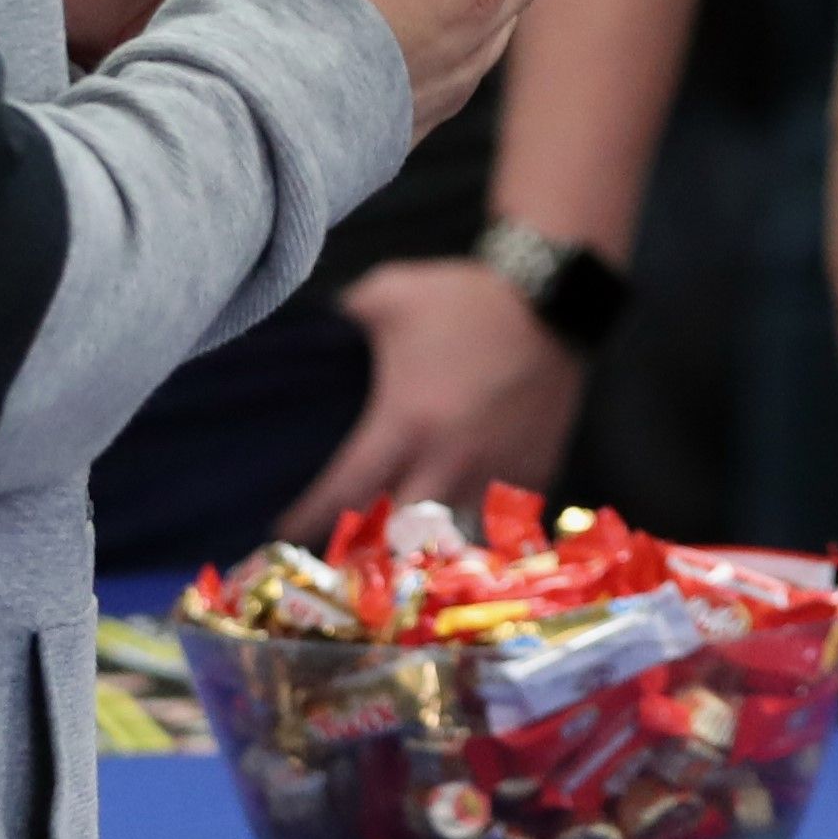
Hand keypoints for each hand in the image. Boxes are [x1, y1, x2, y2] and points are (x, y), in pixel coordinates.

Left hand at [263, 257, 585, 539]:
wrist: (553, 295)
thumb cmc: (465, 296)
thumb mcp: (392, 290)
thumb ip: (347, 312)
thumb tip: (320, 322)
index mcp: (405, 422)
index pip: (346, 488)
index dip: (310, 516)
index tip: (284, 529)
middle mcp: (448, 460)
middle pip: (401, 535)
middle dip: (372, 548)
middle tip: (349, 548)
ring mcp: (495, 469)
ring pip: (453, 533)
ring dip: (427, 538)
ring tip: (406, 539)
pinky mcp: (533, 467)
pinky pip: (500, 515)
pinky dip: (479, 518)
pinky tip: (464, 513)